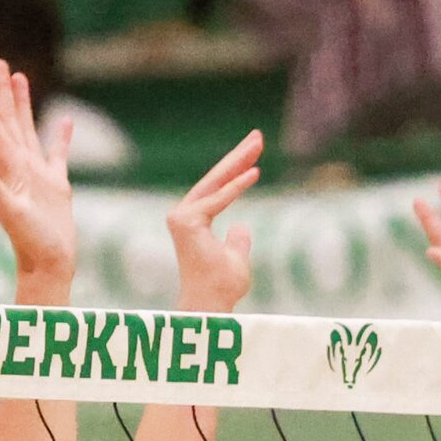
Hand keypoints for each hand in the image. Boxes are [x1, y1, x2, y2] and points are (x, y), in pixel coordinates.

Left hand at [0, 59, 73, 295]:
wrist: (49, 266)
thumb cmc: (30, 242)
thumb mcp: (8, 210)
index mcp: (8, 165)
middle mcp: (19, 165)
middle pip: (7, 119)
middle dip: (1, 90)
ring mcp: (37, 174)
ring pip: (29, 129)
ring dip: (24, 103)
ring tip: (20, 77)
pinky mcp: (56, 186)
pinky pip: (58, 154)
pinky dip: (61, 136)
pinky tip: (65, 120)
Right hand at [168, 132, 261, 311]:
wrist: (210, 304)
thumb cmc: (222, 287)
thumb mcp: (237, 257)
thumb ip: (237, 241)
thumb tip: (241, 227)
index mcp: (193, 221)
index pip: (218, 187)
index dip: (237, 168)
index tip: (255, 153)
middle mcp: (183, 215)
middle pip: (215, 179)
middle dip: (237, 156)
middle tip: (257, 135)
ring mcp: (182, 217)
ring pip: (215, 183)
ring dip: (237, 162)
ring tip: (257, 143)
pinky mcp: (187, 222)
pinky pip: (218, 200)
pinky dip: (236, 187)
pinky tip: (254, 172)